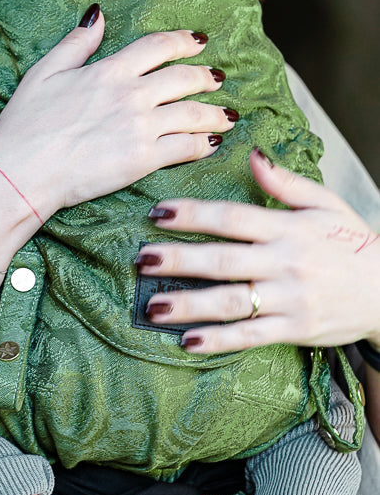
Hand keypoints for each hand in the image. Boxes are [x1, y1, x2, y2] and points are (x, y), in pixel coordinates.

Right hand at [0, 7, 235, 218]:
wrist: (21, 171)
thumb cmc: (24, 124)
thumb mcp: (43, 72)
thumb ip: (76, 43)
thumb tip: (99, 15)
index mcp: (109, 70)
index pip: (158, 46)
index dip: (184, 40)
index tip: (199, 40)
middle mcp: (131, 95)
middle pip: (185, 78)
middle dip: (207, 77)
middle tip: (218, 78)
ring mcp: (141, 127)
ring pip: (193, 113)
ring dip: (215, 113)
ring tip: (226, 114)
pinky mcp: (143, 160)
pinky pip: (186, 147)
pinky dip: (203, 144)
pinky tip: (211, 143)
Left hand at [140, 148, 379, 352]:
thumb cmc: (352, 245)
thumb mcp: (325, 204)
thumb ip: (285, 182)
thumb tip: (251, 154)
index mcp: (288, 228)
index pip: (232, 218)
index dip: (192, 215)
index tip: (157, 212)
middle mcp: (285, 263)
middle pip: (223, 260)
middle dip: (178, 259)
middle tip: (141, 259)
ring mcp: (289, 298)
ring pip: (231, 301)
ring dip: (189, 304)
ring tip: (153, 305)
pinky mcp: (294, 329)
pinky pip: (249, 336)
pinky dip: (218, 340)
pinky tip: (188, 340)